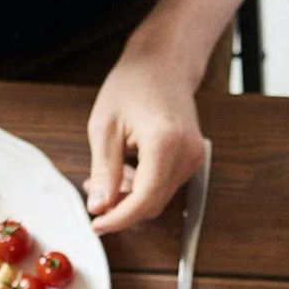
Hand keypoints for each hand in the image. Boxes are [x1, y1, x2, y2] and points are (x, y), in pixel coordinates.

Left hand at [85, 24, 208, 234]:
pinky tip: (127, 167)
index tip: (97, 225)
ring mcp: (195, 157)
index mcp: (165, 143)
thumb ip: (104, 172)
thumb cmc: (134, 85)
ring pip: (159, 197)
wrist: (163, 64)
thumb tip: (100, 207)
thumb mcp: (104, 127)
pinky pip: (166, 184)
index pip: (145, 199)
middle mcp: (188, 154)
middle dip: (122, 206)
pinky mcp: (194, 158)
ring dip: (131, 195)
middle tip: (93, 193)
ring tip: (107, 175)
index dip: (119, 219)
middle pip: (153, 203)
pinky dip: (144, 184)